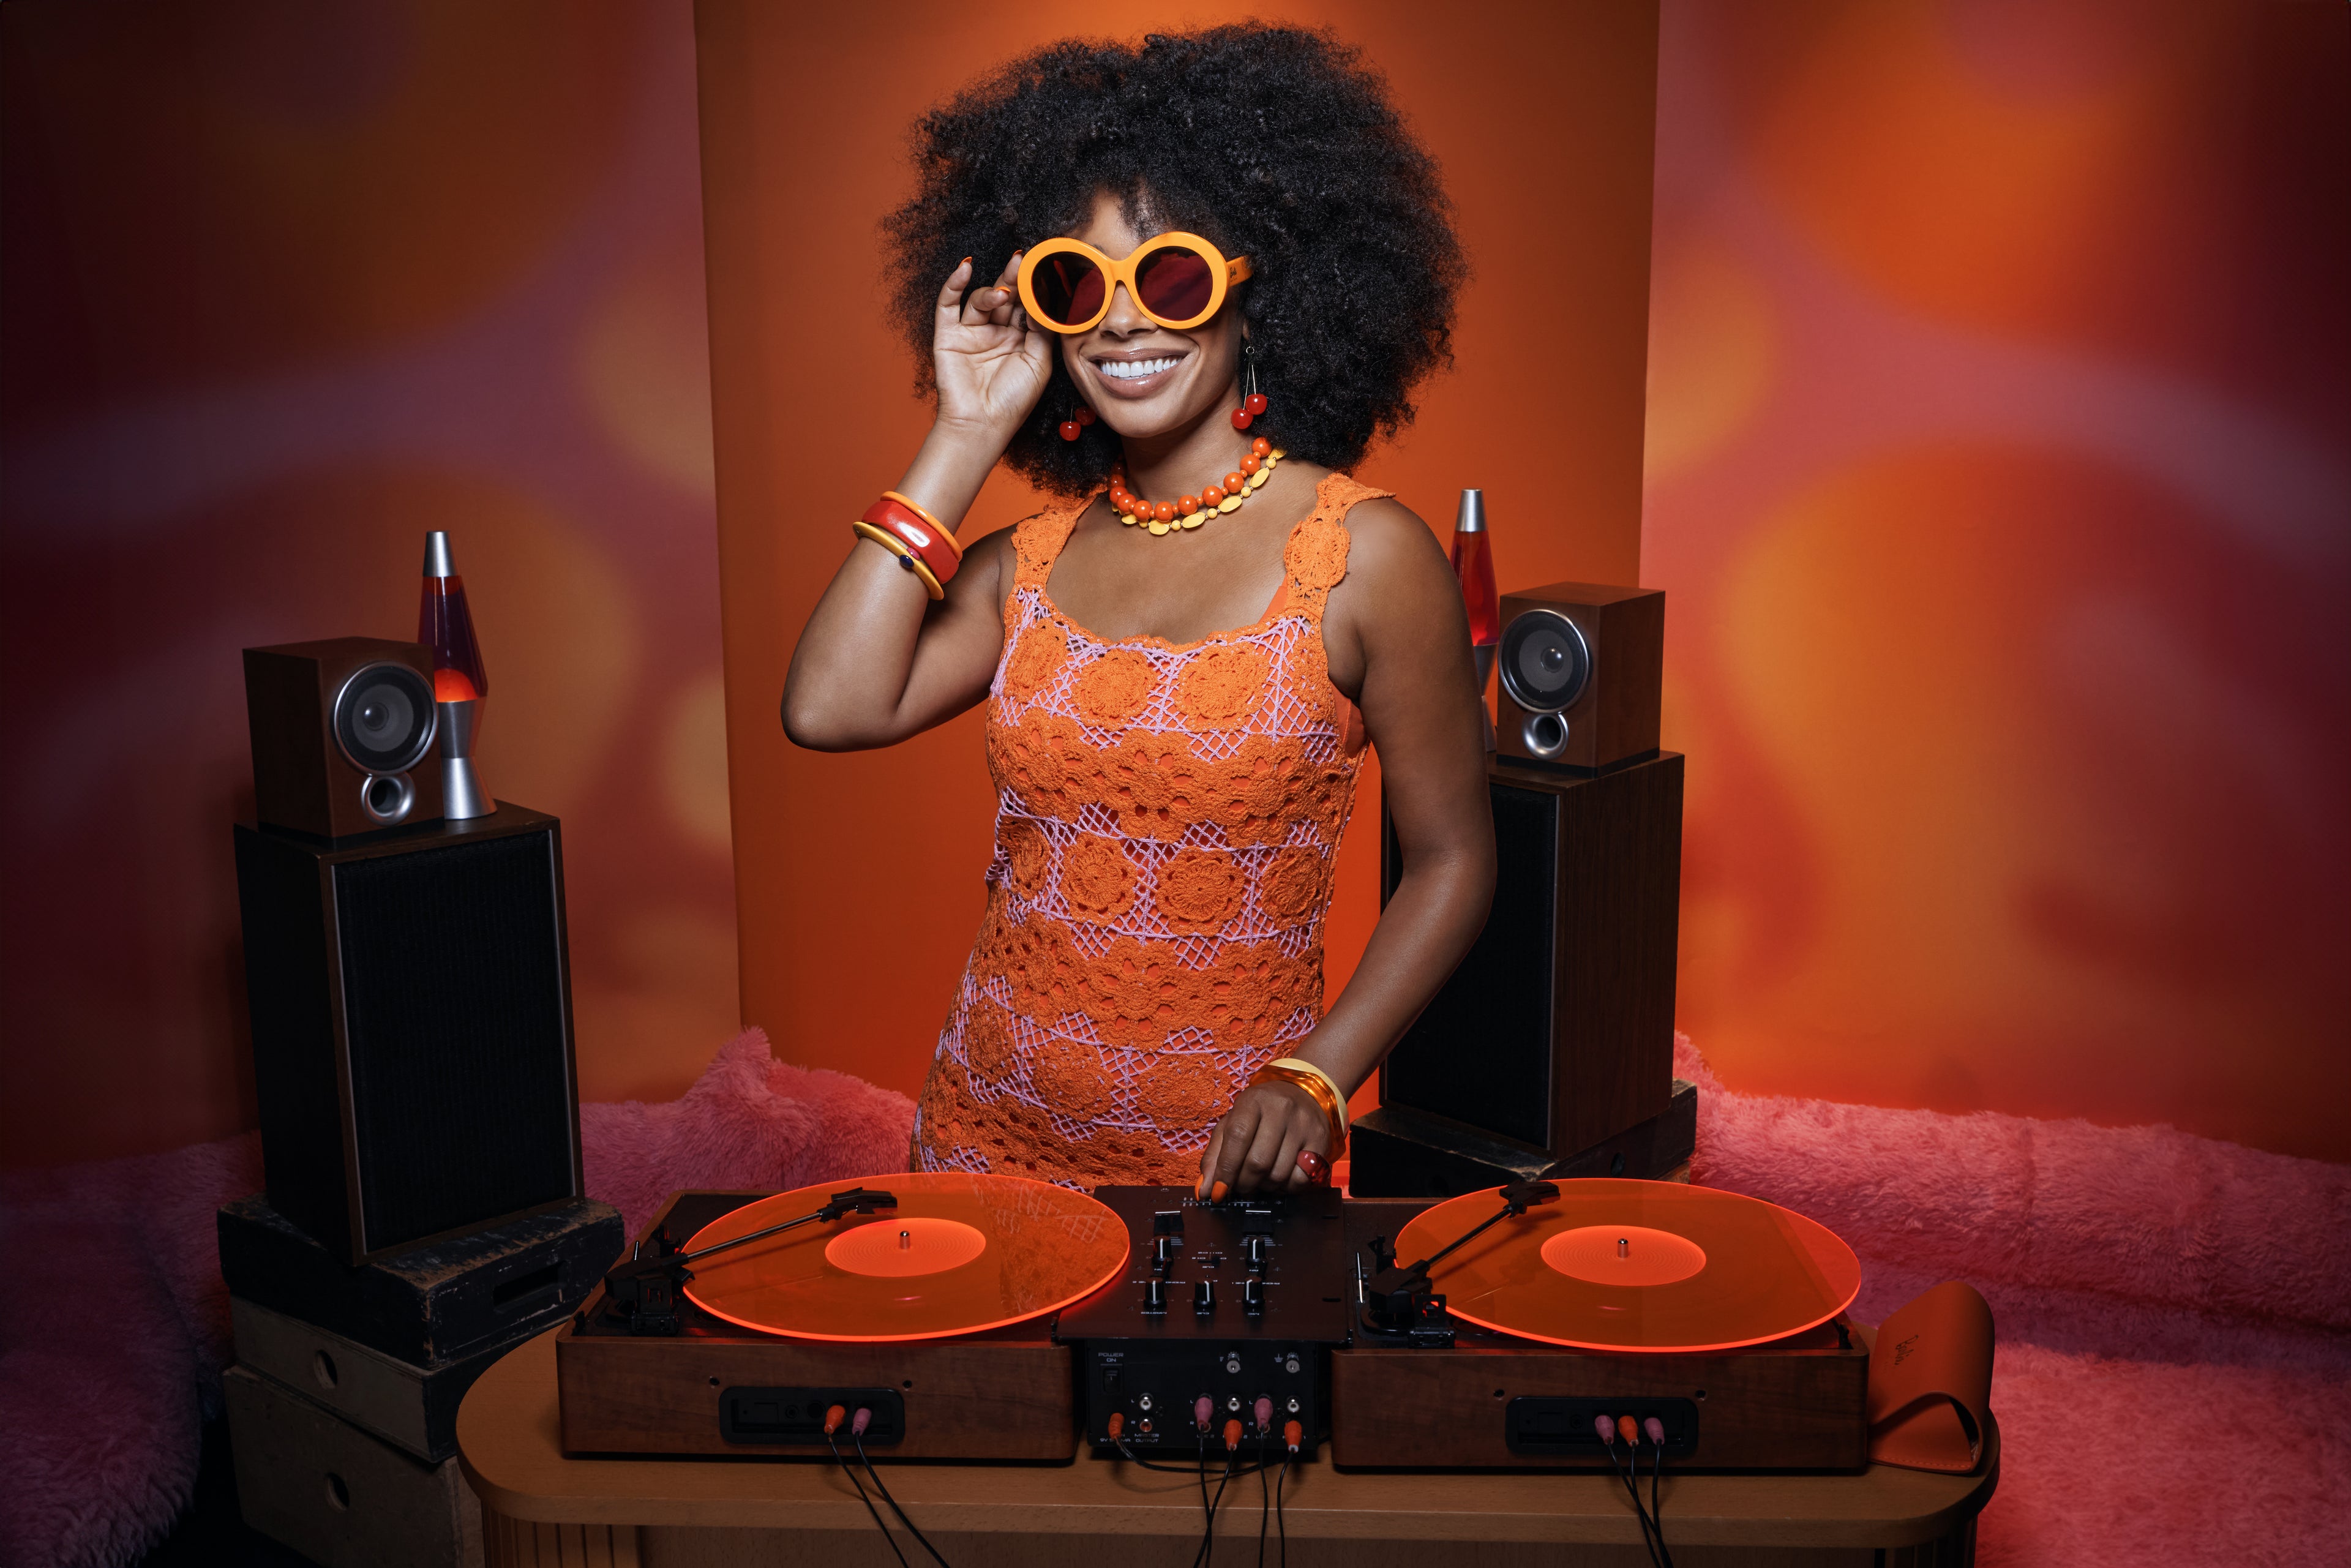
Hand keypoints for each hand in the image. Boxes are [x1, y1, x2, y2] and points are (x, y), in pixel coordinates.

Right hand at [930, 254, 1053, 445]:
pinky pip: (948, 305)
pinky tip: (965, 268)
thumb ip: (1042, 329)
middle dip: (1014, 279)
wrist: (982, 425)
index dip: (1034, 288)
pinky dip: (954, 284)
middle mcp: (996, 333)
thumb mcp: (1039, 363)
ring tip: (1003, 295)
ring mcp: (971, 333)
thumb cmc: (1013, 401)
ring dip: (992, 291)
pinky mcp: (948, 336)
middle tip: (1023, 262)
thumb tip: (1043, 297)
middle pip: (1006, 297)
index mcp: (1020, 339)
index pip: (1027, 306)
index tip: (1043, 268)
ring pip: (981, 300)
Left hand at [1197, 1080, 1332, 1198]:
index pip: (1237, 1138)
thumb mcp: (1234, 1123)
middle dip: (1244, 1183)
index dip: (1226, 1169)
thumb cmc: (1261, 1113)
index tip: (1218, 1191)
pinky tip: (1281, 1177)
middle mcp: (1281, 1109)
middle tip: (1240, 1186)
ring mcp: (1304, 1125)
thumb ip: (1216, 1155)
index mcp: (1253, 1101)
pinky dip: (1286, 1187)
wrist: (1303, 1094)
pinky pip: (1301, 1179)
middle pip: (1258, 1162)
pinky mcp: (1320, 1140)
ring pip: (1279, 1174)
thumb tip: (1204, 1190)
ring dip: (1264, 1186)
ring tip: (1260, 1179)